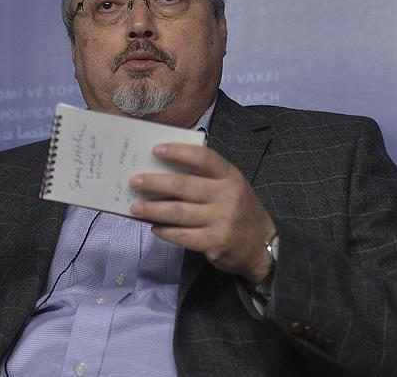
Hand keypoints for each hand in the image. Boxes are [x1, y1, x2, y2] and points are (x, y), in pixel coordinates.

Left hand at [129, 143, 276, 283]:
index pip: (203, 158)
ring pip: (178, 212)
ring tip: (136, 206)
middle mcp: (227, 195)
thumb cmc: (238, 210)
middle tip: (134, 181)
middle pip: (184, 185)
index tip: (156, 150)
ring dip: (153, 209)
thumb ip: (204, 178)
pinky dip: (165, 231)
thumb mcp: (230, 187)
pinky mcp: (214, 243)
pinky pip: (182, 236)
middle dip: (155, 183)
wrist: (262, 245)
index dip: (178, 152)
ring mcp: (221, 220)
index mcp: (230, 176)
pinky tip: (154, 227)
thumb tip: (162, 172)